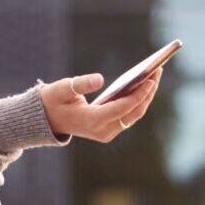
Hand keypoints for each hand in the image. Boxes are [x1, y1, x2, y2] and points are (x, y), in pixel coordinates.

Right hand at [40, 71, 159, 142]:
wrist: (47, 119)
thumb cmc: (54, 100)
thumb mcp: (62, 89)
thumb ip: (80, 84)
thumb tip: (100, 79)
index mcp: (92, 121)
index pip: (123, 108)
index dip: (139, 94)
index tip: (151, 79)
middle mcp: (103, 131)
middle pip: (133, 112)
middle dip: (147, 93)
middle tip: (157, 72)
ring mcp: (107, 133)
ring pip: (134, 115)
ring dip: (145, 97)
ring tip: (155, 75)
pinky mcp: (110, 130)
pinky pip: (129, 116)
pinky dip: (138, 101)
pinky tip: (144, 85)